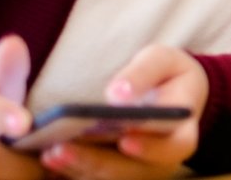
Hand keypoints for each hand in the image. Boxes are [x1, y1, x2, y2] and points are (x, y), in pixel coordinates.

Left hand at [37, 45, 205, 179]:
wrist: (168, 94)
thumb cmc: (168, 75)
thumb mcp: (164, 61)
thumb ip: (144, 73)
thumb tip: (117, 94)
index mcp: (182, 134)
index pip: (172, 148)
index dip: (151, 148)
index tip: (125, 140)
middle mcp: (161, 161)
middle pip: (131, 171)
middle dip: (95, 161)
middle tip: (61, 147)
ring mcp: (138, 171)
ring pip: (109, 178)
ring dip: (77, 168)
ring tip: (50, 153)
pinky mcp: (116, 173)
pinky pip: (93, 177)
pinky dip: (70, 172)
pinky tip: (48, 161)